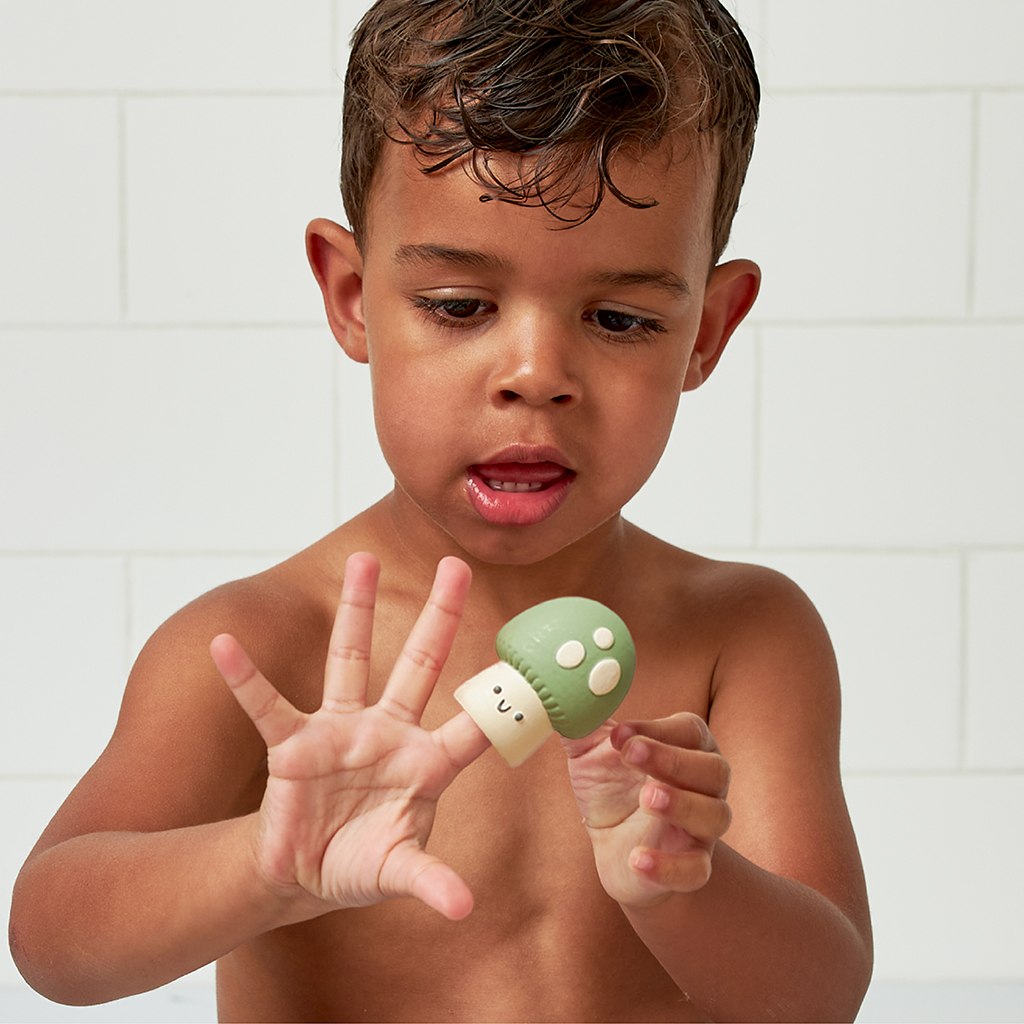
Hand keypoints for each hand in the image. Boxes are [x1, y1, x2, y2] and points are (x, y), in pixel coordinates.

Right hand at [210, 553, 488, 921]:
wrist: (306, 874)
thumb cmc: (362, 863)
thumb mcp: (399, 871)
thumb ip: (429, 882)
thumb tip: (464, 909)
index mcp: (427, 763)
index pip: (474, 726)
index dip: (502, 701)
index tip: (532, 663)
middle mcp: (389, 733)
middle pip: (420, 663)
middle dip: (440, 615)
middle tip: (457, 562)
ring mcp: (342, 731)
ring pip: (351, 659)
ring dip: (355, 611)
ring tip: (360, 561)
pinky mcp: (295, 743)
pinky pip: (268, 704)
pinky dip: (246, 678)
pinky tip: (225, 646)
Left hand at [564, 713, 731, 908]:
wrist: (614, 849)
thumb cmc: (611, 788)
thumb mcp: (591, 752)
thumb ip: (582, 721)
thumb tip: (565, 691)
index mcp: (686, 749)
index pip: (690, 731)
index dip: (658, 729)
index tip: (621, 732)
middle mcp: (704, 787)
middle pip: (712, 769)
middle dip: (673, 760)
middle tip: (632, 753)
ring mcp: (701, 830)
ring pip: (714, 815)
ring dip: (683, 805)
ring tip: (646, 797)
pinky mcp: (690, 867)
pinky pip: (695, 870)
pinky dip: (669, 866)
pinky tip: (637, 859)